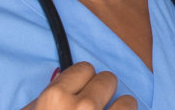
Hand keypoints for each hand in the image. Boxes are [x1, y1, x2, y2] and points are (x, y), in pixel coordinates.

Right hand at [20, 62, 136, 109]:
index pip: (84, 68)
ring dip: (119, 107)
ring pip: (127, 100)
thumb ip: (47, 94)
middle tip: (92, 105)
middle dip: (100, 91)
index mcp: (54, 97)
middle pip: (107, 80)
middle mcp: (81, 107)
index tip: (78, 90)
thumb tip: (61, 75)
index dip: (81, 81)